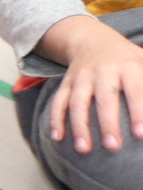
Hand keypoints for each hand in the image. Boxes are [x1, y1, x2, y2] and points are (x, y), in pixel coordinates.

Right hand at [45, 15, 142, 152]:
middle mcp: (103, 71)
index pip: (135, 91)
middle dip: (108, 124)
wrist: (92, 40)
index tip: (141, 134)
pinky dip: (56, 120)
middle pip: (105, 99)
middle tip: (113, 148)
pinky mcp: (66, 83)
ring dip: (79, 127)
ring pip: (78, 103)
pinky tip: (58, 138)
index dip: (138, 112)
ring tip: (84, 149)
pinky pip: (59, 102)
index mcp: (129, 67)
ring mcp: (82, 77)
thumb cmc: (129, 58)